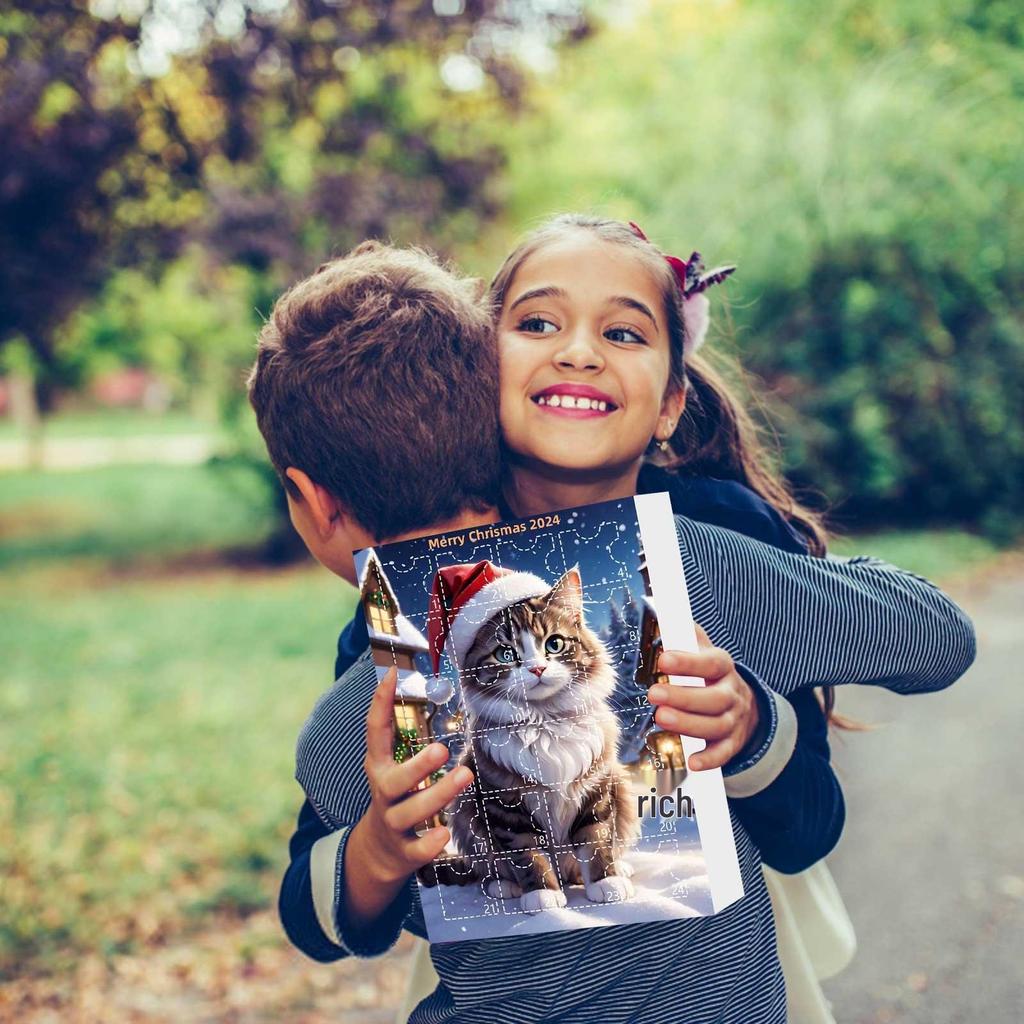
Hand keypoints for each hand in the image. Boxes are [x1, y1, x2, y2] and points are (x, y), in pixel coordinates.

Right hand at [355, 666, 474, 885]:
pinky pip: (417, 850)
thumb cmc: (395, 796)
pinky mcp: (404, 851)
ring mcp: (393, 823)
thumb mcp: (391, 765)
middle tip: (442, 749)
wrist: (376, 853)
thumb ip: (400, 735)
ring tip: (464, 776)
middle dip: (418, 766)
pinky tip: (446, 834)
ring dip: (437, 795)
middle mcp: (384, 793)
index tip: (391, 674)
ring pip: (411, 812)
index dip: (379, 703)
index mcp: (379, 767)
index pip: (374, 732)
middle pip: (395, 781)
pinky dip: (430, 844)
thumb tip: (414, 687)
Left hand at [647, 624, 759, 771]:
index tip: (663, 660)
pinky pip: (724, 753)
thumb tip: (662, 609)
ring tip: (661, 718)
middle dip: (683, 697)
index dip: (689, 662)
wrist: (746, 705)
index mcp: (722, 666)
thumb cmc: (710, 674)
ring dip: (689, 724)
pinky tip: (692, 763)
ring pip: (716, 725)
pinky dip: (710, 759)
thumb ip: (684, 634)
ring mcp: (734, 719)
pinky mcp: (732, 742)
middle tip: (653, 695)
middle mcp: (731, 693)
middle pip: (713, 697)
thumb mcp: (703, 649)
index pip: (711, 662)